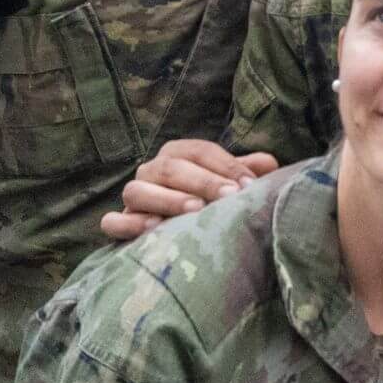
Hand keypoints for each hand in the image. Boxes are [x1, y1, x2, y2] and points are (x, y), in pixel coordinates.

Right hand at [100, 142, 279, 241]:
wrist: (173, 231)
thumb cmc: (207, 201)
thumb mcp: (227, 183)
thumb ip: (247, 171)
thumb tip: (270, 164)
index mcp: (179, 153)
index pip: (201, 151)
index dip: (227, 166)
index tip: (249, 185)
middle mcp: (152, 169)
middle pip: (172, 168)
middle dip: (203, 182)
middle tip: (228, 197)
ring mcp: (132, 195)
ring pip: (138, 190)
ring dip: (166, 199)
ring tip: (194, 210)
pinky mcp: (117, 223)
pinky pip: (111, 222)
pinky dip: (127, 224)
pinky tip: (152, 229)